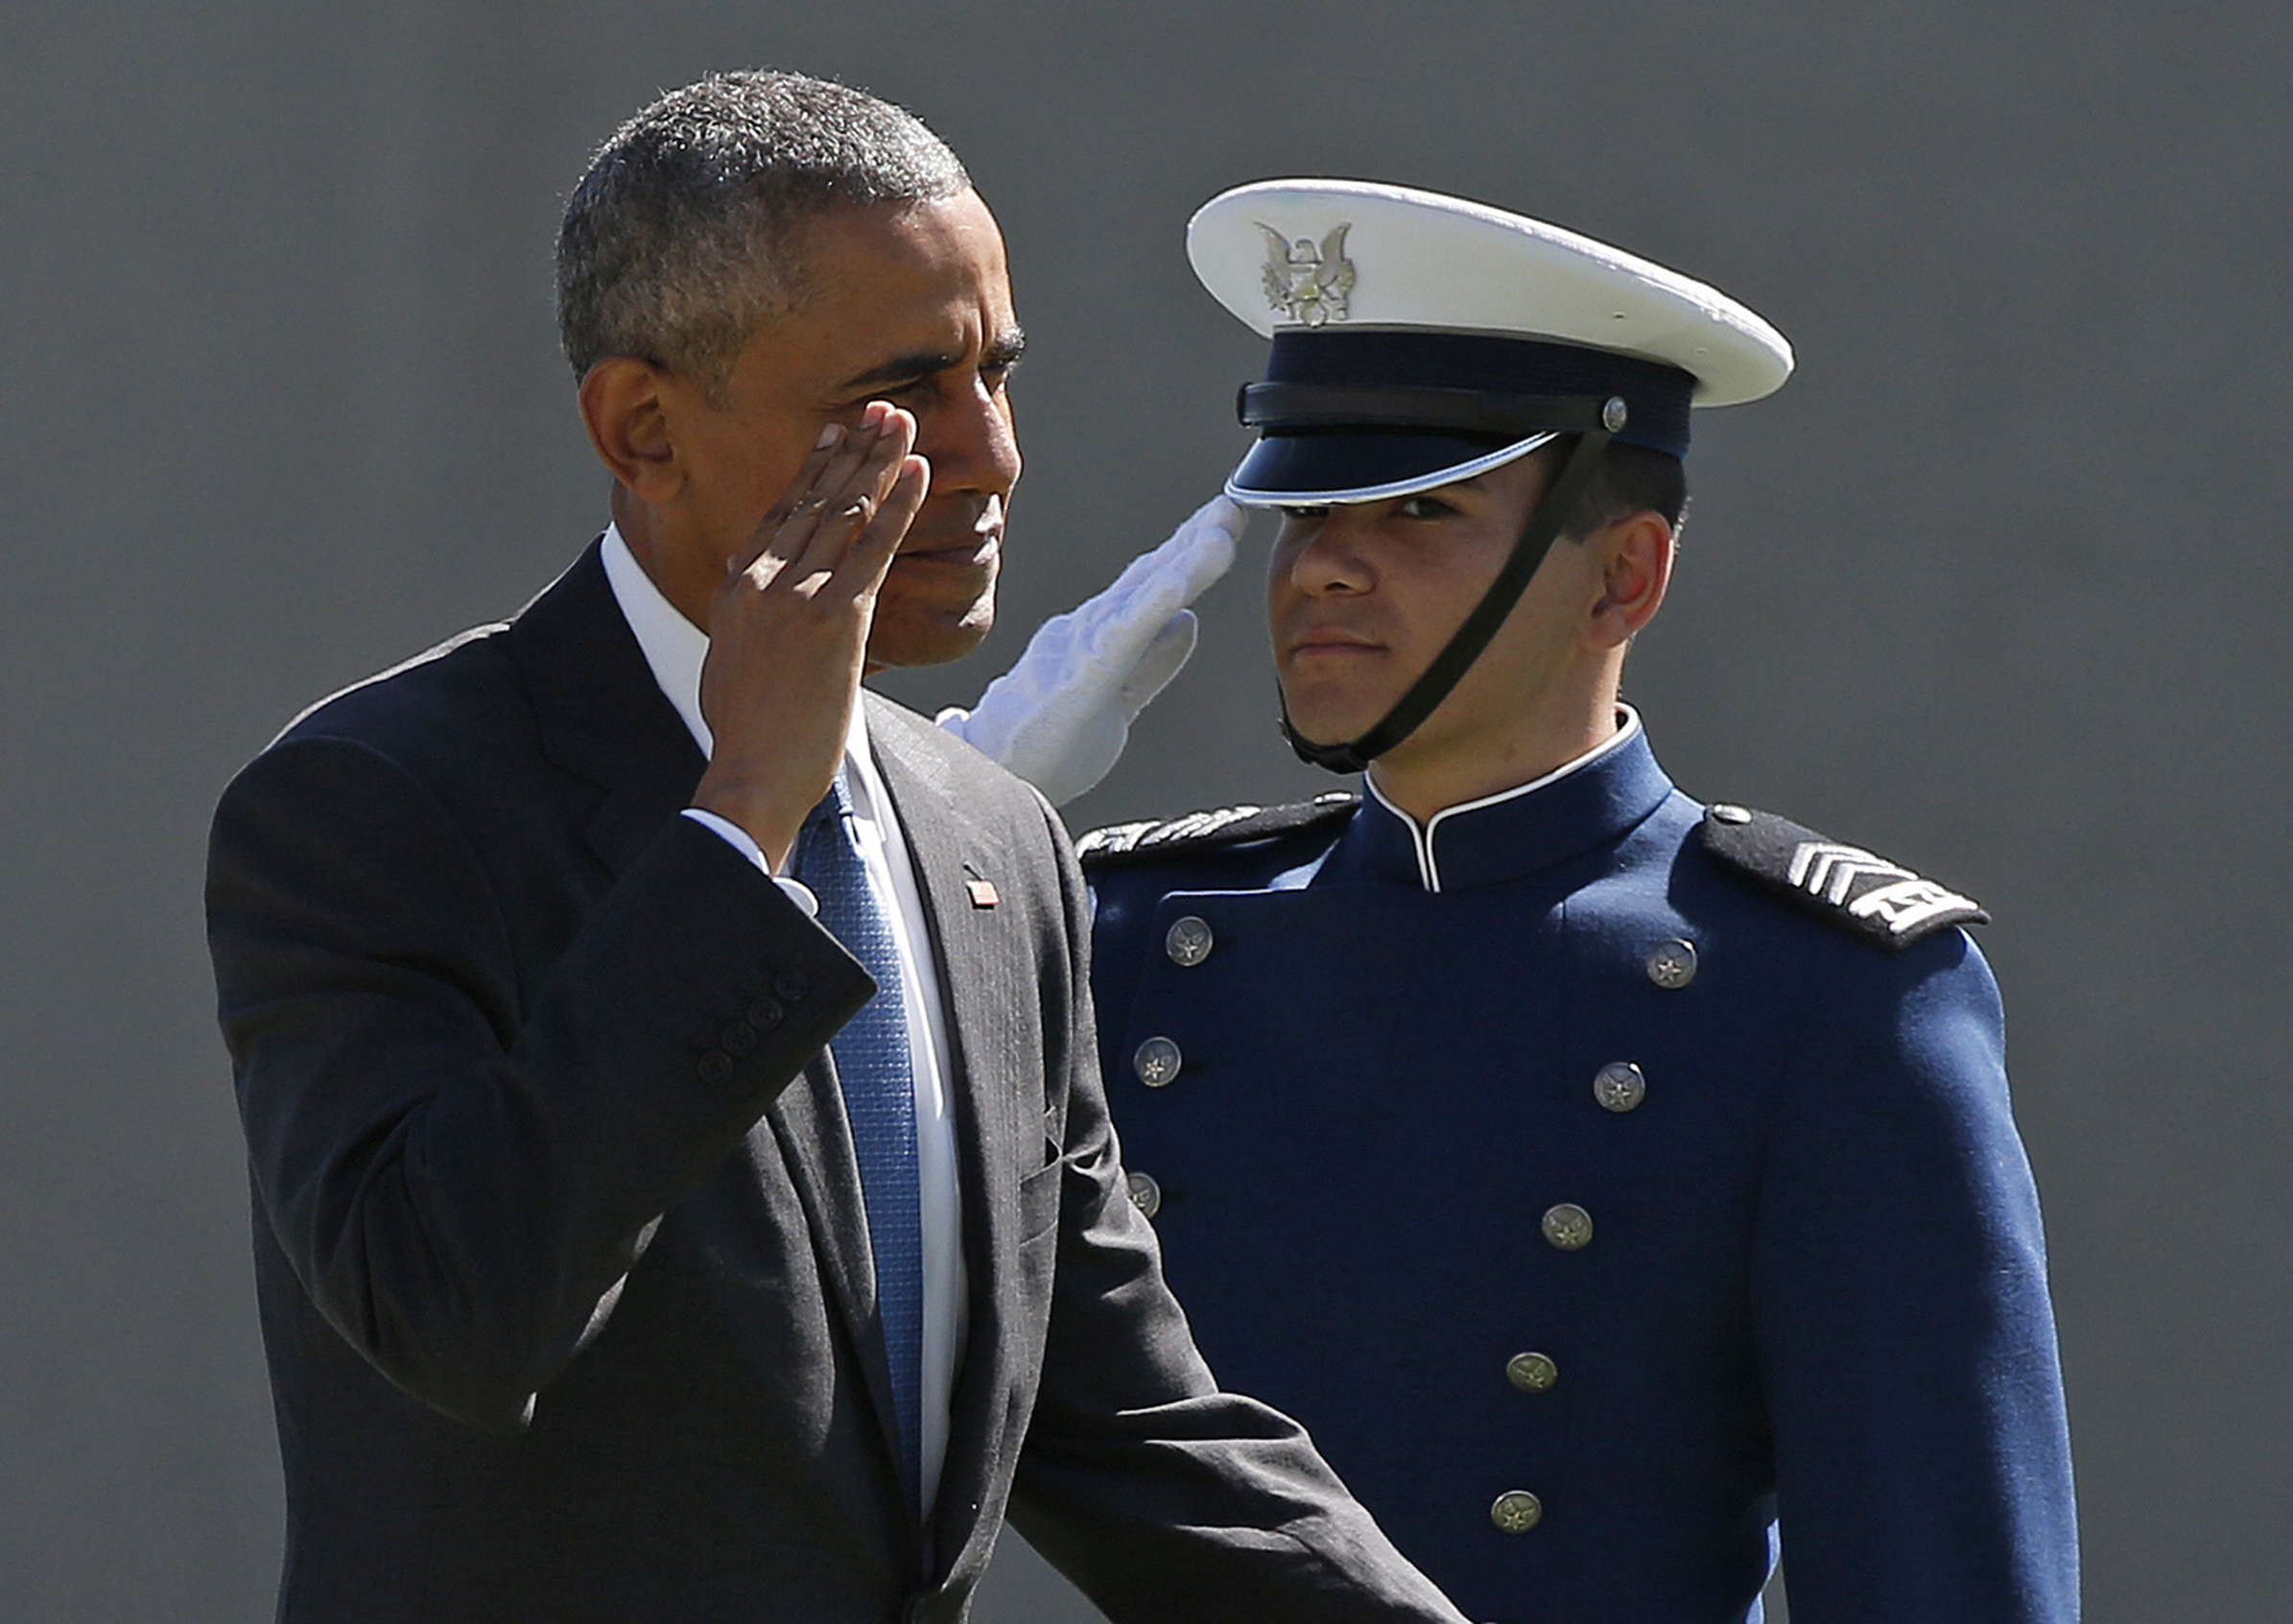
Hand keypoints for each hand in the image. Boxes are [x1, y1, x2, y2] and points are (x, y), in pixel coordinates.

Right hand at [693, 403, 928, 865]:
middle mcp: (761, 580)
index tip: (837, 435)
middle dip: (851, 449)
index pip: (779, 513)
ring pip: (843, 512)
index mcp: (737, 588)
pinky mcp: (835, 619)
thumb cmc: (745, 736)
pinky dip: (896, 504)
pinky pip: (872, 548)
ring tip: (903, 421)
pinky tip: (916, 472)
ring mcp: (796, 596)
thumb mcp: (730, 663)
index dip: (813, 469)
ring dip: (877, 461)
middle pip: (812, 499)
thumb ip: (742, 620)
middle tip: (880, 408)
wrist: (750, 775)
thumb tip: (742, 591)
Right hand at [937, 495, 1243, 803]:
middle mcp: (1087, 633)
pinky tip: (1177, 594)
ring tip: (1218, 537)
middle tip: (1231, 507)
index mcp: (1100, 639)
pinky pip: (1117, 642)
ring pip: (1136, 602)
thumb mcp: (1115, 701)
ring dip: (1180, 568)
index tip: (1223, 524)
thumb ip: (1151, 664)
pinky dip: (1148, 611)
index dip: (1187, 555)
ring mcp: (1077, 653)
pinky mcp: (1075, 683)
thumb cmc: (1041, 745)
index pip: (1149, 589)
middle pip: (1146, 581)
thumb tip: (1188, 623)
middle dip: (1191, 543)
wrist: (988, 777)